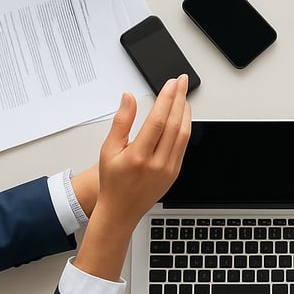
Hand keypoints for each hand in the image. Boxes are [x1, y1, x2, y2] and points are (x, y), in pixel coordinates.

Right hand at [74, 75, 190, 280]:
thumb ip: (121, 121)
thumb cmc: (113, 182)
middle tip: (182, 82)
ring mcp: (169, 169)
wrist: (121, 211)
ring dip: (185, 112)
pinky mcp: (175, 172)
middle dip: (179, 99)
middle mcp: (157, 163)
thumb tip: (128, 98)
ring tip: (183, 96)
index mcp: (138, 156)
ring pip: (183, 134)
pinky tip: (182, 116)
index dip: (166, 99)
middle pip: (174, 124)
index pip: (157, 121)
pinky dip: (185, 127)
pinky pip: (183, 145)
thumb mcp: (108, 149)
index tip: (171, 84)